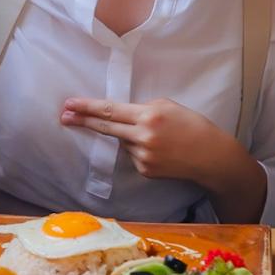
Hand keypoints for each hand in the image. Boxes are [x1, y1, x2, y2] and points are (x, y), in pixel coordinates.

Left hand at [60, 98, 238, 186]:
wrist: (210, 156)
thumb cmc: (192, 125)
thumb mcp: (169, 106)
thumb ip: (143, 108)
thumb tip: (121, 114)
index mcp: (149, 115)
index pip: (111, 110)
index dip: (88, 107)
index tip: (70, 104)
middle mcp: (142, 137)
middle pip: (106, 127)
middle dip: (83, 120)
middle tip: (64, 115)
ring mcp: (142, 156)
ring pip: (123, 141)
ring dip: (130, 136)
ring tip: (157, 136)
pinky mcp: (145, 170)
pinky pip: (133, 155)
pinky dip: (140, 149)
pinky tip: (159, 149)